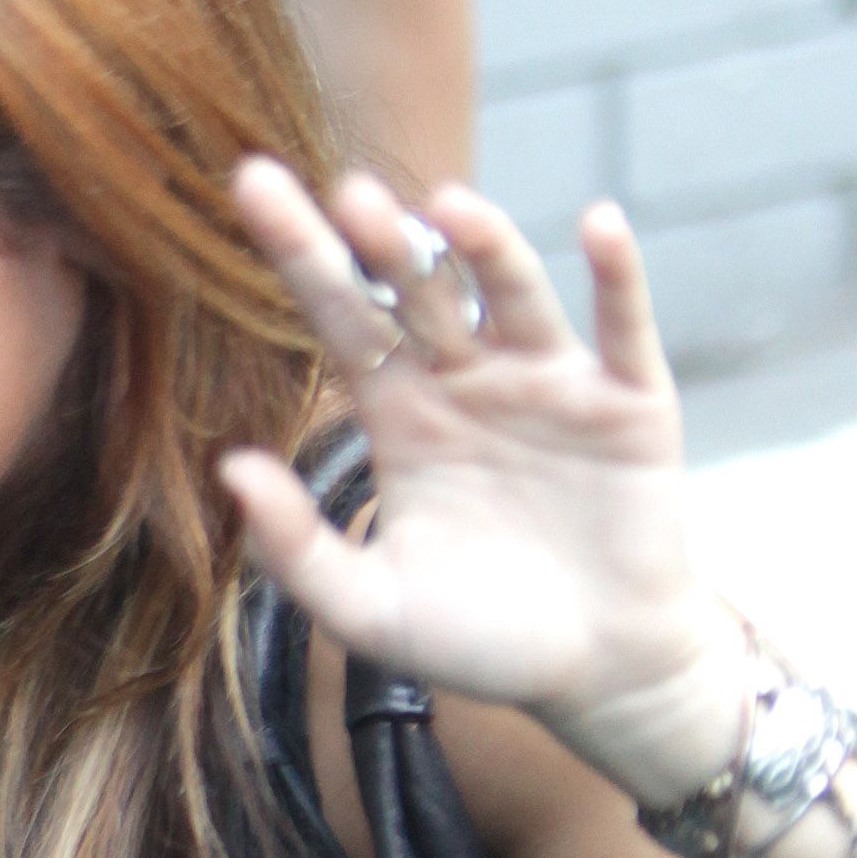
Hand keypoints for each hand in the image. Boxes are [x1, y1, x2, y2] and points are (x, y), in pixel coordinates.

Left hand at [220, 167, 743, 791]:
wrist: (598, 672)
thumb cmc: (479, 640)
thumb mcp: (371, 608)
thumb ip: (297, 548)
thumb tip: (227, 469)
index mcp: (400, 413)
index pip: (341, 317)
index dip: (301, 255)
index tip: (252, 185)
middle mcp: (469, 377)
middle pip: (419, 290)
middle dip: (384, 243)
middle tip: (345, 193)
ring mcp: (550, 381)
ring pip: (513, 294)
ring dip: (486, 245)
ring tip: (449, 206)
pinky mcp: (629, 400)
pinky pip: (623, 326)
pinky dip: (616, 273)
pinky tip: (598, 226)